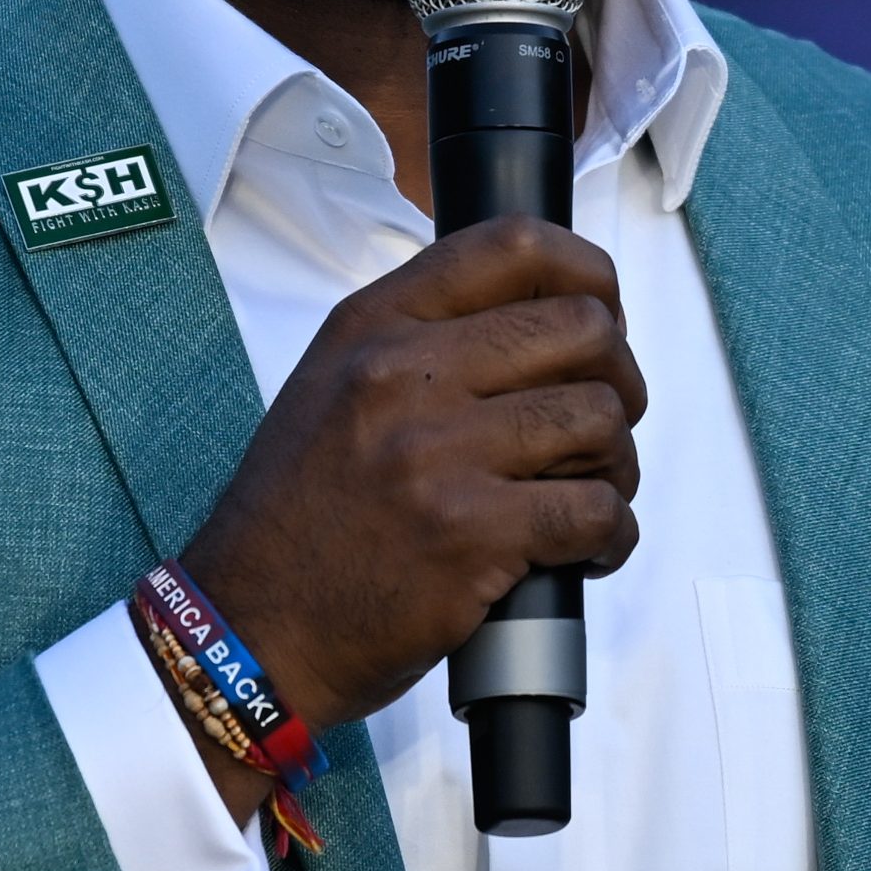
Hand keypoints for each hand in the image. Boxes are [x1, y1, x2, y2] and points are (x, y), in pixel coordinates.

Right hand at [179, 217, 644, 741]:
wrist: (252, 625)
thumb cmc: (300, 514)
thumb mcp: (334, 384)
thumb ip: (422, 340)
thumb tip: (544, 320)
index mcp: (374, 325)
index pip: (512, 245)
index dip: (587, 270)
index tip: (603, 307)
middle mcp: (404, 373)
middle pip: (581, 328)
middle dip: (617, 379)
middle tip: (598, 424)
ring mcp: (438, 453)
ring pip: (600, 418)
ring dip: (615, 464)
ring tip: (586, 493)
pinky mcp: (471, 534)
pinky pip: (595, 512)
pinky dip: (611, 534)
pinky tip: (583, 550)